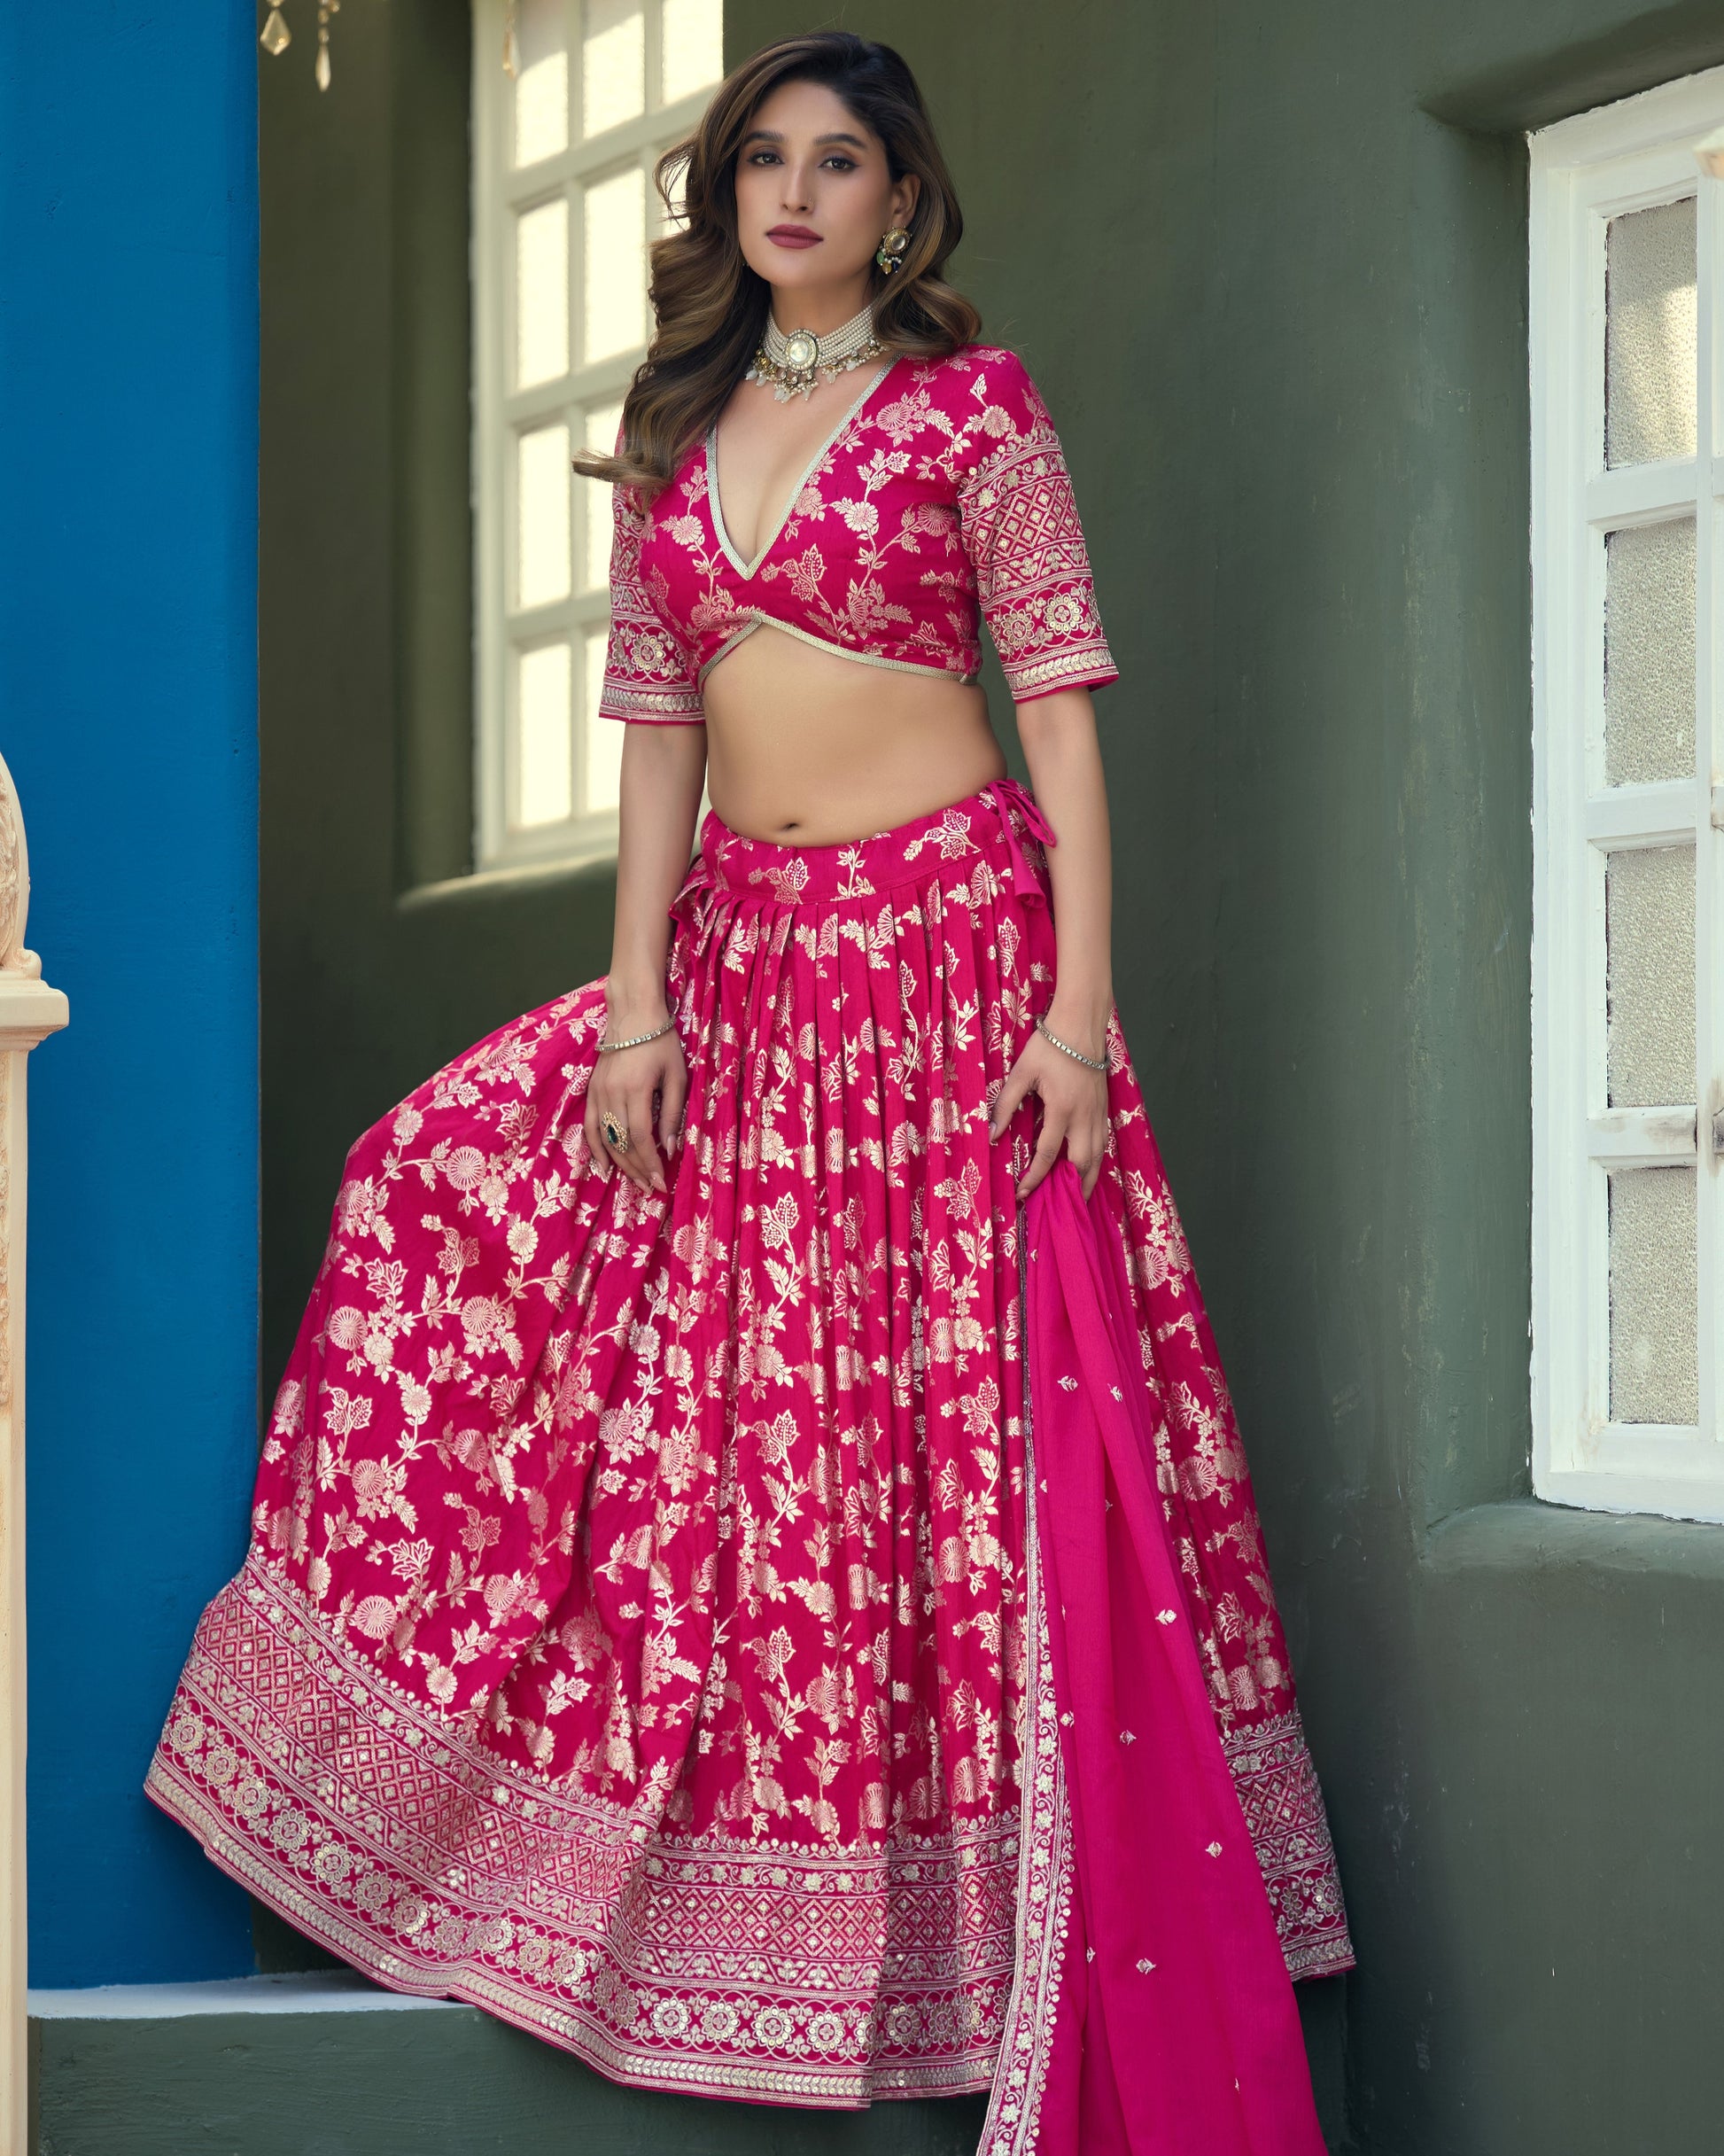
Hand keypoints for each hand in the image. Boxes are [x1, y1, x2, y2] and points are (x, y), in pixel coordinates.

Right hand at [583, 1005, 686, 1195]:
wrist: (633, 1014)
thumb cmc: (661, 1042)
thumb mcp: (676, 1075)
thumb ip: (672, 1112)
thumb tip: (670, 1147)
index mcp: (637, 1089)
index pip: (641, 1137)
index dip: (651, 1163)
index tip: (661, 1182)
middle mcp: (613, 1093)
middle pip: (622, 1142)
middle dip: (637, 1169)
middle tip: (650, 1187)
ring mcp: (598, 1092)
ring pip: (606, 1138)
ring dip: (620, 1163)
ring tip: (634, 1181)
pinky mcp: (591, 1089)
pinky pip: (590, 1125)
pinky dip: (596, 1147)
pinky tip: (605, 1165)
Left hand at [988, 1014, 1110, 1201]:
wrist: (1080, 1027)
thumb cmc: (1048, 1047)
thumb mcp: (1021, 1074)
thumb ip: (1005, 1105)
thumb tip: (992, 1134)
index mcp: (1062, 1110)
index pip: (1047, 1154)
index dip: (1035, 1178)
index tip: (1023, 1193)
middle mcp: (1084, 1117)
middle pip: (1082, 1164)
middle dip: (1072, 1189)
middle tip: (1058, 1205)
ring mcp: (1098, 1114)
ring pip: (1098, 1157)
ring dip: (1089, 1180)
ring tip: (1079, 1197)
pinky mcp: (1104, 1108)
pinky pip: (1103, 1143)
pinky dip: (1097, 1161)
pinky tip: (1089, 1168)